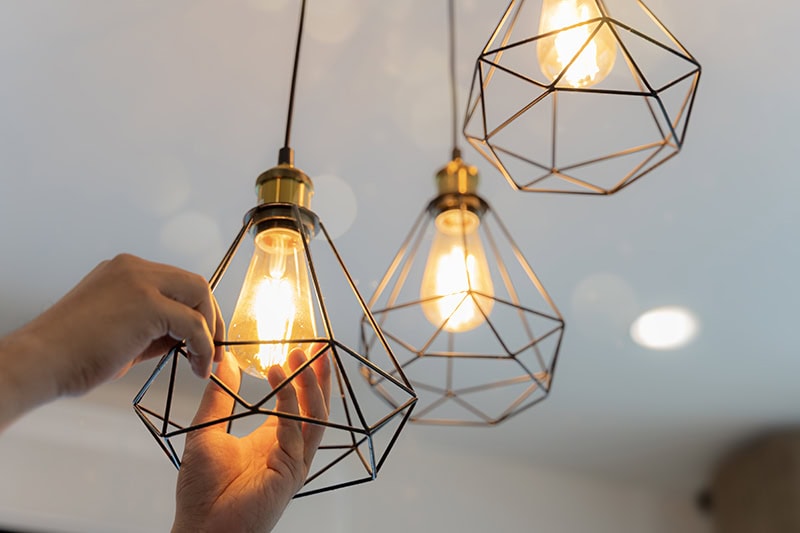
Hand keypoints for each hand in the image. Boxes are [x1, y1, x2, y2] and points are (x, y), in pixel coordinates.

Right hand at [0, 254, 222, 428]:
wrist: (41, 363)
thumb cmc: (73, 354)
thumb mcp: (123, 332)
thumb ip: (156, 329)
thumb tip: (187, 339)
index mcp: (125, 271)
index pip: (177, 282)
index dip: (197, 310)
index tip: (205, 337)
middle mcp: (134, 268)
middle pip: (195, 284)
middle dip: (211, 317)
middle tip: (215, 349)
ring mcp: (140, 282)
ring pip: (199, 297)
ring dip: (210, 332)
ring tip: (206, 362)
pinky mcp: (147, 304)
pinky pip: (193, 324)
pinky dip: (204, 347)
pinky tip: (198, 367)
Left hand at [172, 346, 330, 532]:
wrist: (200, 528)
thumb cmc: (202, 490)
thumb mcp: (205, 431)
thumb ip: (218, 398)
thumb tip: (225, 362)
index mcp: (272, 440)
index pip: (296, 402)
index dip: (301, 376)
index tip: (302, 348)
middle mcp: (289, 449)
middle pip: (314, 406)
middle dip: (317, 375)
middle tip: (315, 345)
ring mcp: (293, 461)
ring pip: (314, 417)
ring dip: (310, 384)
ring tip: (300, 356)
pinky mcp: (290, 472)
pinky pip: (295, 431)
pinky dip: (290, 403)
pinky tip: (279, 379)